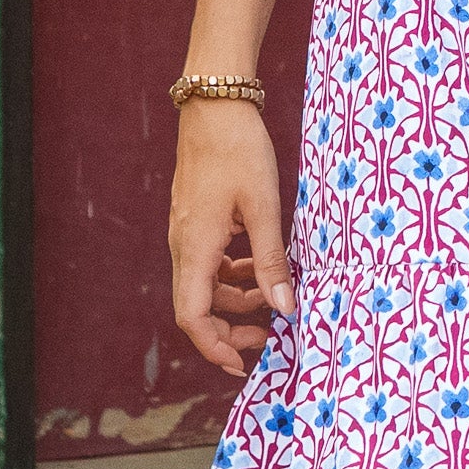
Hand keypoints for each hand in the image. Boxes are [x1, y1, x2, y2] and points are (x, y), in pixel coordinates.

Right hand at [169, 97, 295, 377]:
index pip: (193, 318)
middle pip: (196, 306)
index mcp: (195, 248)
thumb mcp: (265, 207)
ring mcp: (187, 230)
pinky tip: (259, 262)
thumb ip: (271, 260)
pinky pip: (208, 259)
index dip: (215, 347)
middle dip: (228, 328)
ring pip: (204, 283)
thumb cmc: (239, 151)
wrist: (215, 105)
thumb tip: (285, 308)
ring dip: (234, 297)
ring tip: (271, 295)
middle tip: (265, 336)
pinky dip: (231, 270)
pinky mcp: (195, 217)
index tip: (243, 363)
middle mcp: (183, 245)